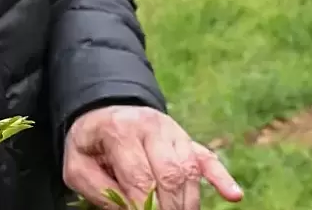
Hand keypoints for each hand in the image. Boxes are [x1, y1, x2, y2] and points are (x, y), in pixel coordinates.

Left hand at [64, 106, 242, 209]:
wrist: (105, 111)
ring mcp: (173, 132)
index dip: (145, 207)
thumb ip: (99, 190)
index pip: (140, 177)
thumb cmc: (90, 144)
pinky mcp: (187, 139)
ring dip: (188, 202)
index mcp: (120, 130)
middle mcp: (151, 127)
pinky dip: (221, 177)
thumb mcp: (78, 166)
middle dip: (170, 208)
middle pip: (171, 174)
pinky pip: (208, 158)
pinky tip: (233, 195)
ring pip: (190, 170)